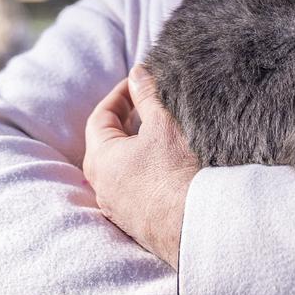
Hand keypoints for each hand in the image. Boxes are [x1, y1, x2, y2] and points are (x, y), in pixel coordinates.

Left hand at [83, 65, 199, 268]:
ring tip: (159, 131)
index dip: (119, 94)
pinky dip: (143, 168)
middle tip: (147, 103)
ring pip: (120, 165)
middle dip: (126, 119)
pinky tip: (165, 163)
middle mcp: (101, 185)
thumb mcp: (162, 123)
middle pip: (106, 142)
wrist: (194, 222)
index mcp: (100, 158)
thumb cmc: (175, 171)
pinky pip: (132, 185)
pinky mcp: (133, 220)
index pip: (100, 116)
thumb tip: (137, 72)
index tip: (138, 82)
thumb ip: (147, 94)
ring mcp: (116, 206)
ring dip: (135, 145)